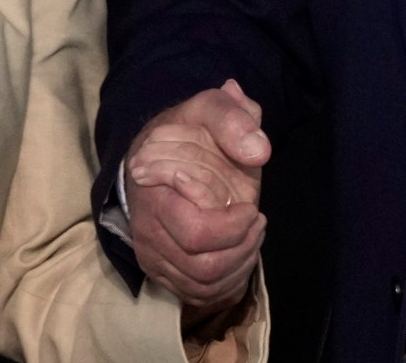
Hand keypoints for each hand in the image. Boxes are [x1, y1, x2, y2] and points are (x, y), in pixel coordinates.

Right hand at [125, 81, 269, 320]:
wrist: (154, 155)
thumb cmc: (186, 134)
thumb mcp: (208, 110)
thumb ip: (233, 119)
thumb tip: (259, 151)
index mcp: (155, 193)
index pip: (197, 234)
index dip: (234, 229)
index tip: (251, 208)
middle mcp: (147, 232)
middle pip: (202, 268)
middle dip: (242, 248)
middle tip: (257, 222)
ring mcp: (152, 255)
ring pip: (202, 286)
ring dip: (238, 266)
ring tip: (251, 236)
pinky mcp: (162, 272)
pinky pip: (197, 295)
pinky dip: (227, 283)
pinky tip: (239, 256)